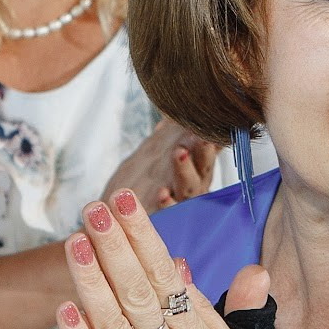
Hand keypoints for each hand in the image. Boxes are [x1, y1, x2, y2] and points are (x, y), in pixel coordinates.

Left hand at [57, 191, 285, 328]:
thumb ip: (216, 310)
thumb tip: (186, 265)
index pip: (167, 276)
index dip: (142, 237)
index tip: (123, 202)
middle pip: (140, 291)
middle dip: (115, 245)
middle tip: (95, 207)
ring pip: (115, 325)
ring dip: (93, 281)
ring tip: (76, 242)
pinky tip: (66, 310)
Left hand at [102, 118, 217, 210]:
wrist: (118, 214)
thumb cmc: (142, 183)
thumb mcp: (154, 153)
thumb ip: (167, 133)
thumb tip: (174, 108)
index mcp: (193, 170)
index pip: (206, 152)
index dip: (210, 139)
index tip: (211, 124)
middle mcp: (192, 187)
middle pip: (203, 169)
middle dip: (203, 152)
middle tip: (201, 136)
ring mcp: (180, 205)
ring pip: (189, 188)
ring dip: (185, 170)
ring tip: (179, 153)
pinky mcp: (164, 221)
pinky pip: (170, 214)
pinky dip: (168, 203)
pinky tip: (162, 193)